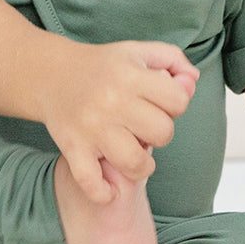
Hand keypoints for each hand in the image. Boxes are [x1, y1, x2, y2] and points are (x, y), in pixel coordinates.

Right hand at [39, 40, 197, 203]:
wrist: (52, 75)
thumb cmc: (103, 67)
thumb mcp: (139, 51)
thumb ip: (173, 60)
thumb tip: (192, 81)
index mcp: (131, 76)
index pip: (178, 101)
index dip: (175, 104)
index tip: (158, 103)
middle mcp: (113, 101)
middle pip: (163, 133)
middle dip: (159, 133)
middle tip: (143, 128)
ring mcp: (92, 128)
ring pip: (136, 162)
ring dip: (142, 165)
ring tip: (134, 155)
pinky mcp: (73, 148)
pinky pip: (92, 182)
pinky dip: (104, 192)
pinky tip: (110, 186)